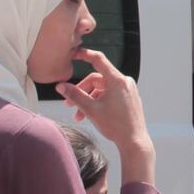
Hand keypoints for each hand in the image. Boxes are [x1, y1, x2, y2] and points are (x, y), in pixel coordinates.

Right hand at [57, 49, 155, 183]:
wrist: (134, 141)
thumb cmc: (115, 125)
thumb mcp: (90, 109)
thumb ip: (75, 95)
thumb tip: (60, 86)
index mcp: (117, 80)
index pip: (98, 60)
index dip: (85, 55)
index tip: (74, 53)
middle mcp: (124, 82)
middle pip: (96, 80)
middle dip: (81, 91)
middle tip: (68, 104)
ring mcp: (127, 91)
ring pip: (102, 90)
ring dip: (88, 100)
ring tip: (78, 115)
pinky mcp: (128, 99)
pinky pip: (109, 95)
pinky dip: (98, 102)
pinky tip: (89, 115)